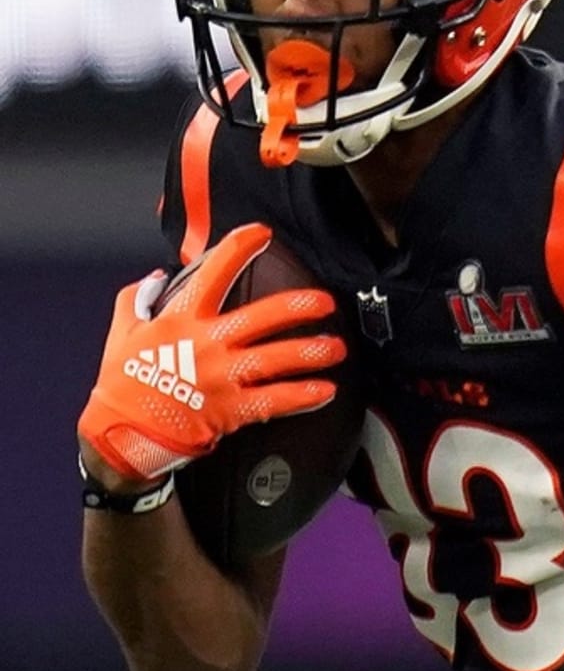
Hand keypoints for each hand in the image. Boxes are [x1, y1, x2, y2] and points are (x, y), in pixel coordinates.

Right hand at [78, 222, 345, 483]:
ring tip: (337, 347)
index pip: (213, 274)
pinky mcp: (229, 411)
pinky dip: (302, 396)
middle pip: (262, 317)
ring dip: (312, 352)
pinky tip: (325, 390)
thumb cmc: (121, 383)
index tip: (262, 233)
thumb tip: (156, 275)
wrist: (119, 437)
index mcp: (181, 320)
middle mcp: (207, 345)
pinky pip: (273, 400)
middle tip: (326, 302)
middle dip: (299, 306)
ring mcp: (221, 378)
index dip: (238, 248)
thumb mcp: (121, 333)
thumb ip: (136, 299)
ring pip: (276, 359)